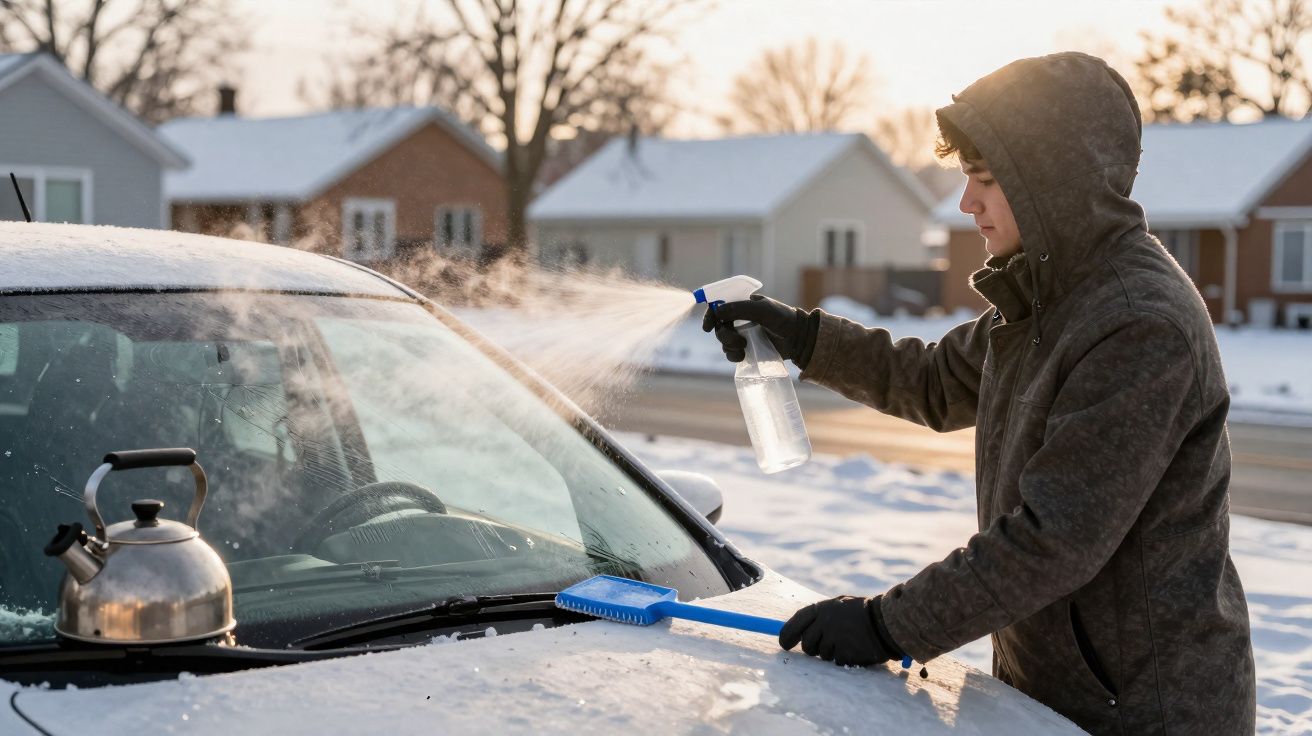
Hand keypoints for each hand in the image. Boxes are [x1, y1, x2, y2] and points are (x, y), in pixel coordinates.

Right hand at [700, 295, 815, 366]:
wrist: (797, 338)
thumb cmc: (782, 318)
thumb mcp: (762, 309)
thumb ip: (739, 308)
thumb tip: (717, 311)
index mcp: (741, 304)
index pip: (718, 305)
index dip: (710, 314)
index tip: (708, 326)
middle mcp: (739, 318)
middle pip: (718, 326)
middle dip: (722, 334)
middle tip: (736, 340)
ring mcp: (741, 334)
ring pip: (722, 341)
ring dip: (728, 345)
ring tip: (743, 347)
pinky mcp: (745, 348)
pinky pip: (730, 353)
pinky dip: (733, 355)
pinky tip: (742, 355)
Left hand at [778, 595, 902, 666]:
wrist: (887, 622)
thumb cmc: (863, 612)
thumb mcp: (840, 604)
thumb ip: (821, 615)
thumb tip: (800, 631)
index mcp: (823, 608)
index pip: (796, 622)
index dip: (787, 634)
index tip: (784, 644)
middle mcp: (825, 623)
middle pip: (807, 644)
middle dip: (813, 647)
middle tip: (827, 643)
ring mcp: (835, 639)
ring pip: (822, 655)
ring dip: (831, 652)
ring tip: (848, 641)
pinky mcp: (845, 654)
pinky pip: (837, 661)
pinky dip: (844, 658)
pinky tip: (855, 648)